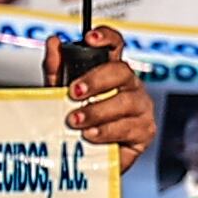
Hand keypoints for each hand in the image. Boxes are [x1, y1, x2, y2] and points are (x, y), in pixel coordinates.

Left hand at [53, 26, 154, 155]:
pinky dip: (107, 131)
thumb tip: (53, 43)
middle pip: (121, 70)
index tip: (90, 39)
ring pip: (126, 101)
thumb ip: (56, 70)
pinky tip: (91, 135)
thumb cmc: (76, 125)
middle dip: (96, 80)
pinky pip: (128, 127)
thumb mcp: (59, 95)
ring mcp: (140, 107)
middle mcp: (129, 86)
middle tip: (74, 92)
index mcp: (110, 72)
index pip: (115, 45)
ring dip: (97, 110)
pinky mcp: (144, 131)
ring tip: (76, 121)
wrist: (83, 161)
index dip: (106, 37)